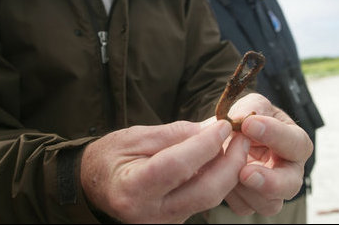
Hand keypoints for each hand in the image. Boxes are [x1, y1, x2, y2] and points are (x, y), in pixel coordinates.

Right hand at [80, 120, 249, 222]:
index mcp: (132, 188)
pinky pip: (203, 200)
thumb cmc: (111, 156)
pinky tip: (220, 160)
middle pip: (205, 190)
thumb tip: (211, 130)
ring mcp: (164, 223)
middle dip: (230, 162)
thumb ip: (175, 134)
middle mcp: (149, 214)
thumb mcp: (136, 136)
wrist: (98, 184)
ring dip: (228, 170)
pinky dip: (216, 179)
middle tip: (240, 136)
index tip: (224, 125)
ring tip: (235, 145)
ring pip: (210, 198)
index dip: (205, 144)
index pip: (177, 166)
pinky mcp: (174, 222)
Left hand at [222, 93, 313, 215]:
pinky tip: (218, 175)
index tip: (249, 124)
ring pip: (267, 203)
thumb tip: (241, 119)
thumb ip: (250, 109)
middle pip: (289, 185)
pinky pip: (244, 206)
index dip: (274, 134)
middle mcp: (289, 171)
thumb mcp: (251, 105)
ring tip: (225, 167)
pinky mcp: (252, 202)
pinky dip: (230, 193)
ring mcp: (272, 191)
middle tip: (246, 172)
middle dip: (269, 181)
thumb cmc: (247, 119)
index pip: (295, 142)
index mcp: (294, 143)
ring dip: (243, 188)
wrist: (228, 135)